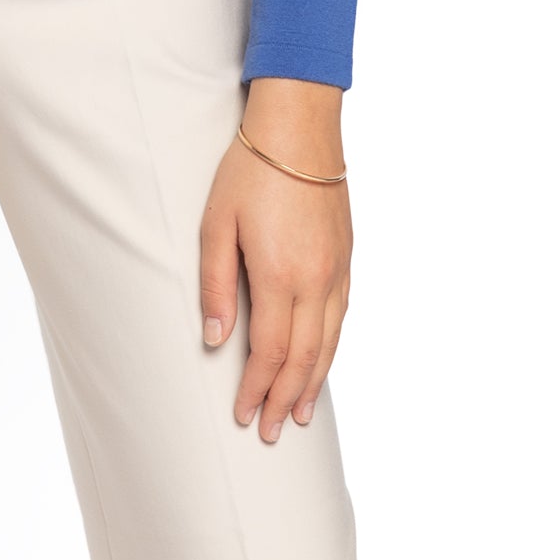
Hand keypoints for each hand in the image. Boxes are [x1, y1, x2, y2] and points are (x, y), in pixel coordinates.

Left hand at [199, 78, 350, 441]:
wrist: (299, 127)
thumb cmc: (249, 169)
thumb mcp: (216, 223)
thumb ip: (215, 284)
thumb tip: (213, 339)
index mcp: (279, 276)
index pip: (269, 353)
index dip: (256, 389)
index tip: (243, 415)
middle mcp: (315, 281)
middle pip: (303, 358)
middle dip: (285, 399)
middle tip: (272, 432)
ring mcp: (336, 269)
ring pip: (329, 343)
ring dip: (313, 383)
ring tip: (301, 415)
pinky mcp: (346, 256)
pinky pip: (342, 316)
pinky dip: (331, 349)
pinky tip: (322, 360)